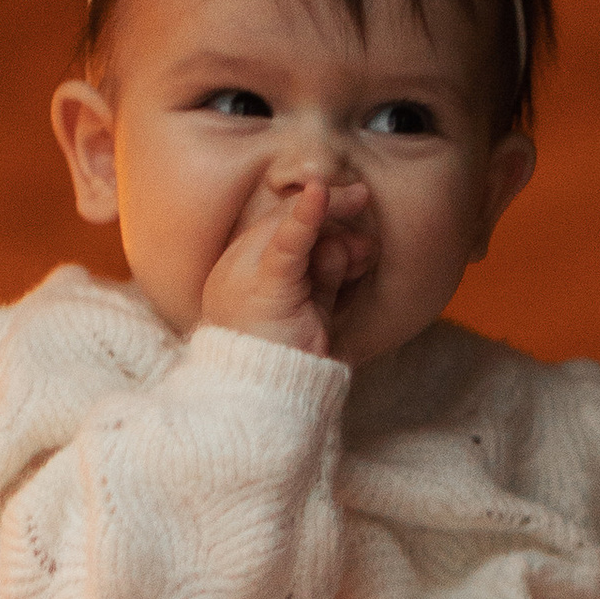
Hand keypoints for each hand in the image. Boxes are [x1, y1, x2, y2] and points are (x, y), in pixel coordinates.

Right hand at [198, 180, 372, 357]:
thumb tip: (349, 242)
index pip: (278, 229)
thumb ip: (324, 273)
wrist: (265, 404)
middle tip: (362, 197)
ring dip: (336, 234)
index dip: (314, 211)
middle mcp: (237, 271)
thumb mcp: (311, 310)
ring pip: (294, 232)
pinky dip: (305, 217)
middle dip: (329, 209)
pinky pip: (287, 244)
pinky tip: (319, 195)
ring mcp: (245, 276)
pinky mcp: (264, 285)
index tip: (350, 200)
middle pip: (284, 221)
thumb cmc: (288, 365)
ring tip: (362, 252)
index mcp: (241, 277)